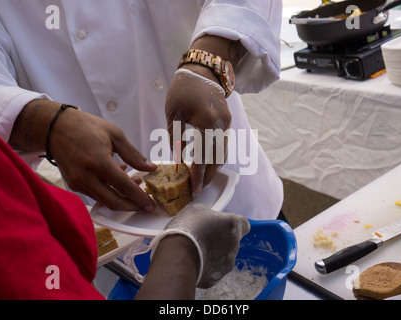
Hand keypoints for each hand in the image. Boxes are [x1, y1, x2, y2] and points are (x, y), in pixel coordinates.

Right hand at [49, 108, 156, 210]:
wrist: (56, 127)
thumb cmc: (87, 127)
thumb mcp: (115, 135)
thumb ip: (134, 154)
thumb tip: (151, 168)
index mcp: (98, 162)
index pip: (124, 186)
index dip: (139, 198)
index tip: (150, 205)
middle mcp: (86, 176)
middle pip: (113, 201)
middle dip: (132, 206)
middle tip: (144, 203)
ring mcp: (78, 182)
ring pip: (104, 200)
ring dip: (122, 197)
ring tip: (135, 182)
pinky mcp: (73, 184)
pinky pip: (96, 194)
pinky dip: (109, 191)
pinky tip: (118, 178)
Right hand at [159, 202, 249, 288]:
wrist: (177, 254)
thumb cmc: (187, 228)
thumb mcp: (195, 209)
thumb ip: (206, 212)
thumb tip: (204, 215)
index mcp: (233, 225)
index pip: (244, 224)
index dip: (233, 225)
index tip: (223, 225)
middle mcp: (234, 245)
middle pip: (231, 241)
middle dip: (219, 240)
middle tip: (202, 237)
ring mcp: (227, 263)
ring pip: (222, 257)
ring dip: (212, 254)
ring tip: (194, 249)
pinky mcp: (216, 278)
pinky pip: (212, 270)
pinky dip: (205, 267)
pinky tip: (193, 261)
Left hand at [165, 66, 230, 193]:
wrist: (202, 71)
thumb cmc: (183, 90)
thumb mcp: (173, 114)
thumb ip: (176, 138)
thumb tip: (178, 160)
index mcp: (206, 122)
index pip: (203, 156)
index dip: (199, 175)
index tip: (195, 189)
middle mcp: (221, 125)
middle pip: (216, 158)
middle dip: (208, 176)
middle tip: (198, 190)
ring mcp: (226, 124)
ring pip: (222, 153)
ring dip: (213, 168)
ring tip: (202, 181)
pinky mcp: (227, 122)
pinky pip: (222, 145)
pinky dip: (216, 157)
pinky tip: (206, 164)